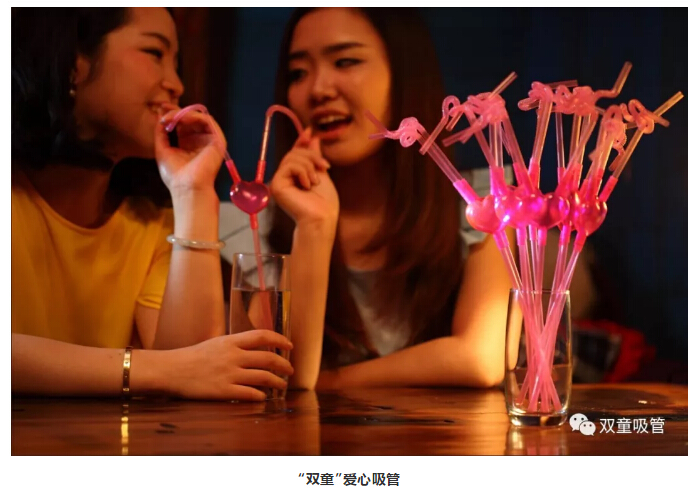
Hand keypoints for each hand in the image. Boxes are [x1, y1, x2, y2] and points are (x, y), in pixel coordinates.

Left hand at [155, 104, 226, 193]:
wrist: (187, 187)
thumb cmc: (175, 174)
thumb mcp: (162, 150)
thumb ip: (161, 133)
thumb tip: (160, 116)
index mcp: (188, 143)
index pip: (181, 124)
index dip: (172, 114)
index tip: (160, 107)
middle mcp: (199, 140)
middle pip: (190, 118)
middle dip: (176, 110)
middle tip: (164, 106)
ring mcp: (209, 139)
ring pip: (198, 117)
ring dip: (183, 113)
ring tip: (170, 115)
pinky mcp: (217, 139)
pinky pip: (207, 120)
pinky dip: (194, 116)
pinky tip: (182, 118)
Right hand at [165, 330, 293, 400]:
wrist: (171, 370)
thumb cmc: (193, 357)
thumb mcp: (216, 343)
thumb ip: (235, 345)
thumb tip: (255, 348)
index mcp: (231, 341)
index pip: (262, 336)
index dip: (280, 340)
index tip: (289, 345)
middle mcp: (233, 356)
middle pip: (268, 358)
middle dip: (284, 365)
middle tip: (290, 370)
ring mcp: (229, 374)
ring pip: (263, 377)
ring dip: (277, 382)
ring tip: (282, 385)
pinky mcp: (223, 391)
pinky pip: (249, 394)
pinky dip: (260, 396)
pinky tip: (263, 397)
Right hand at [270, 128, 338, 227]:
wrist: (321, 218)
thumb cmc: (324, 202)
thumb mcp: (321, 173)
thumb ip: (314, 156)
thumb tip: (312, 136)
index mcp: (294, 176)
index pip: (295, 153)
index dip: (301, 141)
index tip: (310, 132)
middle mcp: (284, 178)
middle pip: (294, 153)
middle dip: (311, 156)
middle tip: (325, 167)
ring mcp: (279, 182)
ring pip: (292, 158)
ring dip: (309, 165)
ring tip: (316, 181)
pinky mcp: (277, 185)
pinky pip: (289, 166)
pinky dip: (302, 172)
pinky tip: (307, 184)